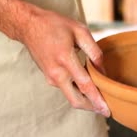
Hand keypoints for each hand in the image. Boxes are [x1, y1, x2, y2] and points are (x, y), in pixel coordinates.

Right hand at [0, 0, 109, 116]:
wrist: (28, 26)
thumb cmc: (54, 25)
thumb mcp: (79, 31)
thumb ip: (94, 51)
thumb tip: (103, 71)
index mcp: (65, 59)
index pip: (85, 86)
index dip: (97, 100)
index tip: (107, 110)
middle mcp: (56, 73)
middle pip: (76, 100)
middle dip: (92, 108)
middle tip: (106, 111)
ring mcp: (51, 77)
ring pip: (71, 96)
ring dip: (86, 100)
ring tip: (101, 99)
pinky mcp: (49, 78)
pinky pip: (66, 89)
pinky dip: (78, 91)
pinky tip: (88, 87)